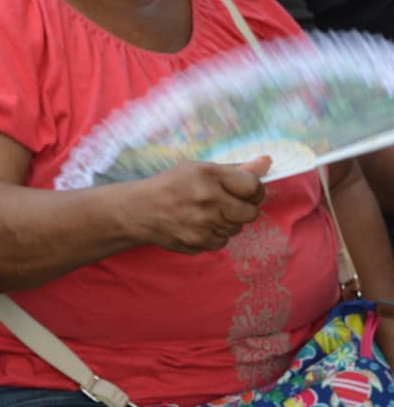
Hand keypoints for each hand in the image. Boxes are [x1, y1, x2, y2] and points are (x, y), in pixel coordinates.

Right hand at [131, 156, 270, 254]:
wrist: (139, 211)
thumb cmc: (170, 186)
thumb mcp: (199, 169)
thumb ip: (235, 169)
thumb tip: (267, 162)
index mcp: (209, 176)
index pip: (254, 186)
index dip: (254, 190)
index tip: (244, 190)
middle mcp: (208, 200)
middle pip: (251, 212)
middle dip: (242, 208)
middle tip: (224, 203)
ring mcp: (203, 225)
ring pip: (237, 229)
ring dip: (227, 222)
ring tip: (205, 214)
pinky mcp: (198, 244)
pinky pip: (222, 242)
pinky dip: (214, 235)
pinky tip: (198, 226)